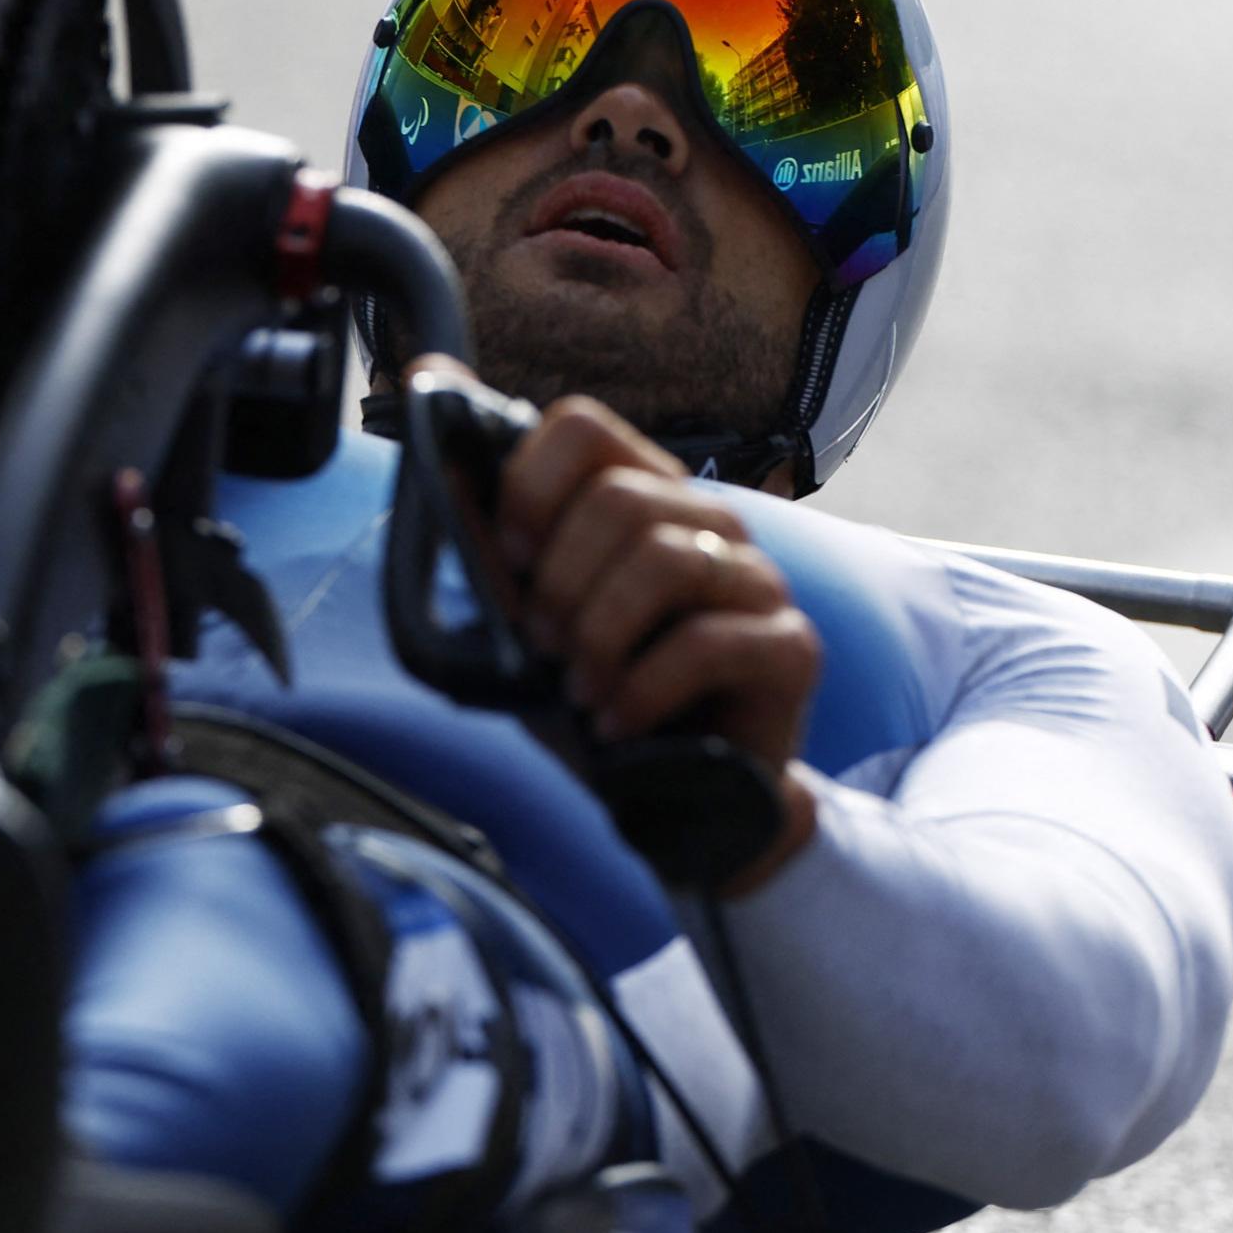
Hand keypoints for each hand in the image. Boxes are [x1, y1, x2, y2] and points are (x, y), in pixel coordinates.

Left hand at [409, 357, 821, 890]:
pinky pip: (705, 642)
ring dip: (599, 636)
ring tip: (581, 692)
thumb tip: (442, 464)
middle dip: (560, 581)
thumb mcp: (528, 629)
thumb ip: (495, 554)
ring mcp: (758, 579)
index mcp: (644, 497)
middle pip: (620, 497)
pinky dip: (641, 690)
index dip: (530, 485)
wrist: (679, 806)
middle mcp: (708, 522)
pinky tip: (618, 725)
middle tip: (544, 646)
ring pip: (664, 560)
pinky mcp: (790, 646)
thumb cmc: (601, 702)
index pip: (584, 427)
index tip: (510, 558)